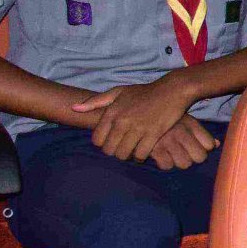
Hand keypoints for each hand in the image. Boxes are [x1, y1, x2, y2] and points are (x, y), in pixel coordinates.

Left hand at [71, 77, 202, 161]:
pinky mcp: (153, 134)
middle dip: (115, 152)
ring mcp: (138, 128)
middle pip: (109, 150)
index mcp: (112, 112)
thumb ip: (96, 101)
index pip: (97, 140)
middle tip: (123, 148)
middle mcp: (122, 121)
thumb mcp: (119, 92)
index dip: (103, 144)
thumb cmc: (144, 92)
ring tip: (132, 151)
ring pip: (123, 154)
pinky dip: (140, 157)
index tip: (112, 142)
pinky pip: (140, 154)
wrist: (172, 90)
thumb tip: (74, 108)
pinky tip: (143, 152)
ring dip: (127, 156)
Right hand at [145, 118, 219, 170]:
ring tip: (170, 154)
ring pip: (185, 164)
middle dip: (192, 158)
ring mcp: (169, 140)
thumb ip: (201, 133)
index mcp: (191, 124)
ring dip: (178, 161)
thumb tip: (217, 144)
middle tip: (182, 153)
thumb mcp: (184, 120)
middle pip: (200, 157)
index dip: (203, 149)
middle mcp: (182, 132)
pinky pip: (167, 166)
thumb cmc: (164, 118)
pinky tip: (159, 155)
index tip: (194, 146)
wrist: (137, 112)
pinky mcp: (154, 148)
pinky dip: (163, 163)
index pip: (209, 145)